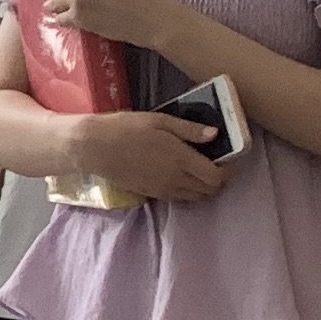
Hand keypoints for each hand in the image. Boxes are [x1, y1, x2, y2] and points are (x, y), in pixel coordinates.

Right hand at [64, 110, 231, 204]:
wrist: (94, 148)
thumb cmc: (126, 128)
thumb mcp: (159, 121)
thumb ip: (189, 130)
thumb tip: (215, 135)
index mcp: (181, 159)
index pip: (216, 176)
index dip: (226, 169)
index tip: (224, 157)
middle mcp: (175, 179)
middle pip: (209, 190)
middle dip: (217, 179)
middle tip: (213, 162)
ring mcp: (163, 190)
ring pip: (195, 197)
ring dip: (203, 187)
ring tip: (197, 169)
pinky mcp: (151, 194)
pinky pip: (179, 198)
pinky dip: (187, 191)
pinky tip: (180, 175)